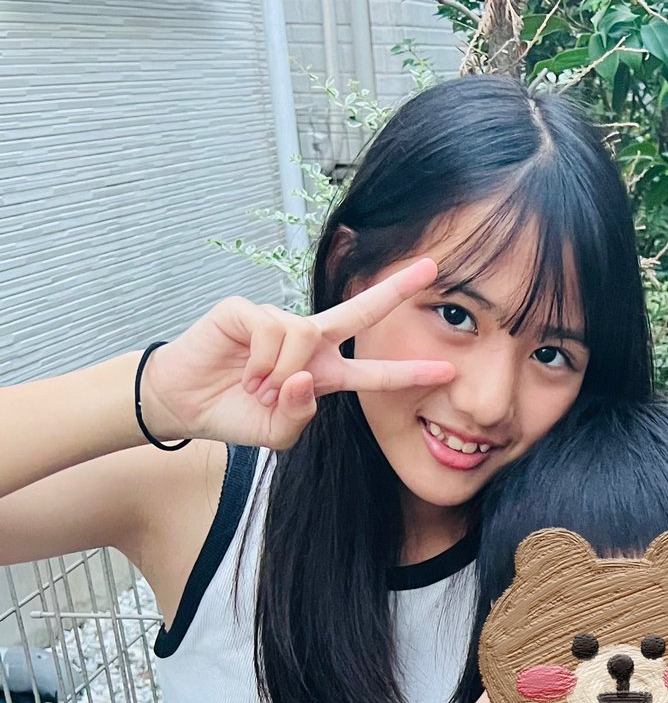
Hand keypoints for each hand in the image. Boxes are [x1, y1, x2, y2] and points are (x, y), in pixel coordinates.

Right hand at [138, 259, 454, 448]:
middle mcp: (307, 341)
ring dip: (281, 373)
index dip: (408, 373)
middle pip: (359, 312)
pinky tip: (243, 370)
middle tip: (432, 268)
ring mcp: (278, 321)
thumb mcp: (278, 433)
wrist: (186, 404)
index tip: (447, 370)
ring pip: (304, 337)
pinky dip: (260, 361)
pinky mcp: (248, 310)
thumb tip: (306, 376)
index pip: (373, 373)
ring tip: (256, 387)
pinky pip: (272, 332)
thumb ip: (300, 415)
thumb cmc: (235, 415)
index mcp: (323, 373)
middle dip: (395, 290)